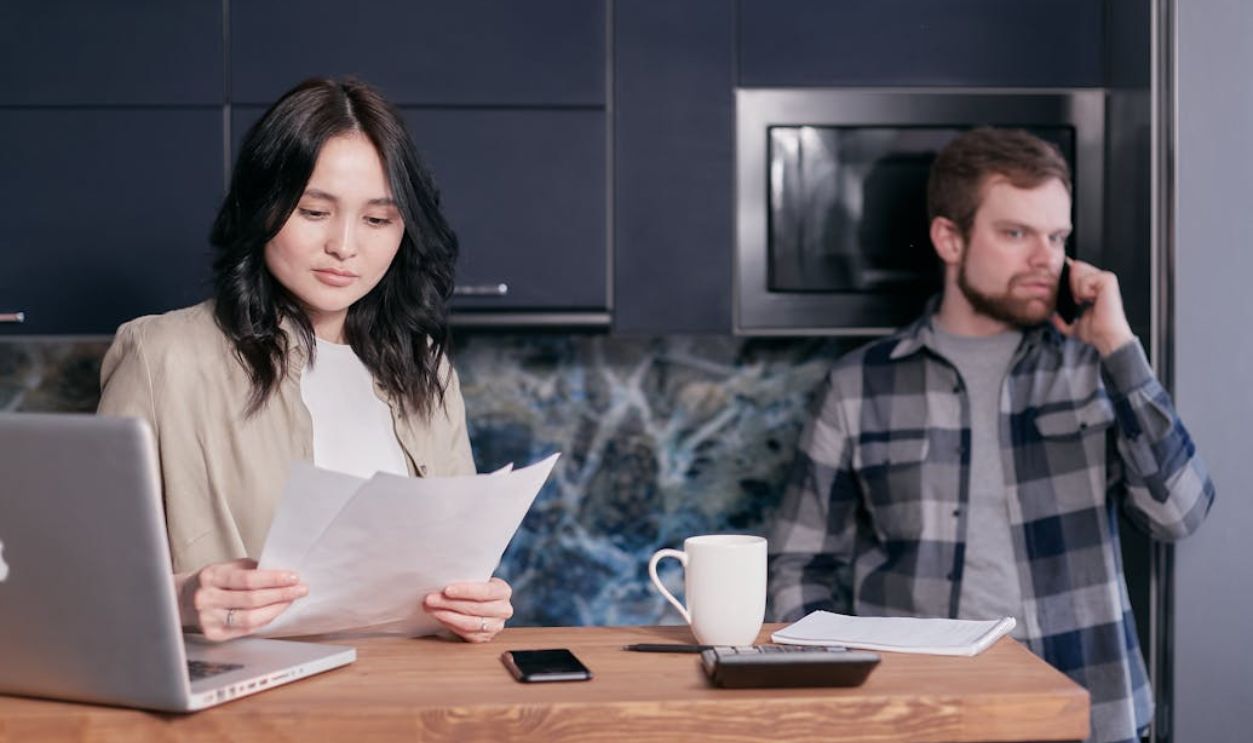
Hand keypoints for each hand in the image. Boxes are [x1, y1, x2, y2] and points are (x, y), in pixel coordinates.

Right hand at [175, 558, 307, 640]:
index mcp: (211, 576)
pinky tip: (276, 611)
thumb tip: (282, 574)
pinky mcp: (213, 635)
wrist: (182, 600)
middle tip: (301, 589)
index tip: (293, 577)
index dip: (273, 579)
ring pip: (250, 618)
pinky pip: (246, 629)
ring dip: (276, 609)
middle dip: (280, 595)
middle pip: (251, 600)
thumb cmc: (213, 581)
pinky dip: (264, 620)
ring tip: (291, 601)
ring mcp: (208, 619)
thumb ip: (251, 569)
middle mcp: (206, 599)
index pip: (248, 579)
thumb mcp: (226, 567)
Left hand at [423, 577, 512, 642]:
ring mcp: (496, 626)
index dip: (465, 591)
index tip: (446, 590)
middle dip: (449, 604)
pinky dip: (450, 625)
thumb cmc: (475, 587)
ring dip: (447, 616)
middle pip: (475, 608)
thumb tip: (441, 579)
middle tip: (430, 599)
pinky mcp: (486, 638)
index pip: (485, 592)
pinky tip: (440, 617)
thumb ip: (466, 578)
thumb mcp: (476, 578)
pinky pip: (466, 634)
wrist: (480, 601)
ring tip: (431, 609)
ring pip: (470, 624)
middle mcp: (504, 610)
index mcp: (503, 591)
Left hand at [1052, 258, 1135, 355]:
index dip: (1065, 276)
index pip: (1074, 271)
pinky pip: (1086, 279)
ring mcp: (1105, 279)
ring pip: (1079, 271)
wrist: (1106, 337)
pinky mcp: (1108, 280)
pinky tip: (1092, 300)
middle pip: (1075, 267)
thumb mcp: (1073, 327)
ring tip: (1085, 301)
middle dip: (1070, 284)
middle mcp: (1099, 281)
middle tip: (1078, 300)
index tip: (1062, 289)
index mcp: (1092, 288)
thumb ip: (1061, 322)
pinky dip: (1084, 291)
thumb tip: (1052, 317)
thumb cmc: (1096, 332)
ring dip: (1077, 289)